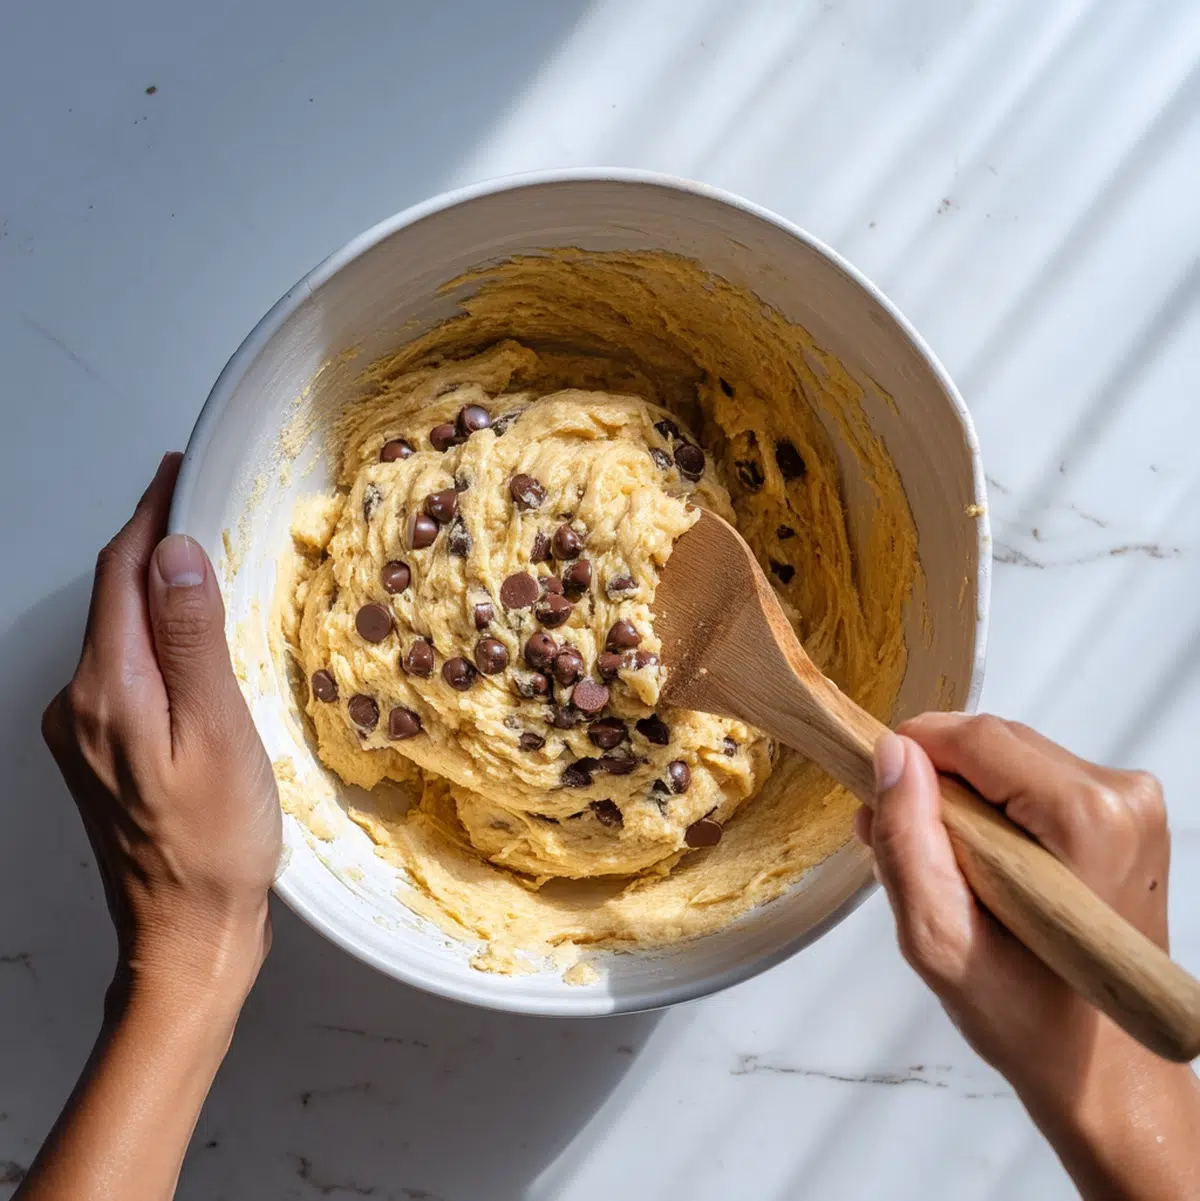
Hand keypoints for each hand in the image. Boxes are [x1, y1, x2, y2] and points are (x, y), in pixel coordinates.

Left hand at [19, 454, 280, 1200]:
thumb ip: (191, 639)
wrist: (185, 934)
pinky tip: (189, 640)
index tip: (179, 472)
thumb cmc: (216, 842)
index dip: (150, 516)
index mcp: (108, 691)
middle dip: (151, 544)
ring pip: (117, 634)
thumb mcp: (217, 733)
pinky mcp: (99, 752)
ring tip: (205, 561)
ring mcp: (82, 730)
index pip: (121, 574)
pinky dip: (153, 637)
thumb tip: (174, 553)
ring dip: (153, 590)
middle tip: (200, 505)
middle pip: (112, 598)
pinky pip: (123, 669)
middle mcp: (78, 703)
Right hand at [857, 713, 1199, 1199]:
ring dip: (965, 800)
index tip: (881, 802)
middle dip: (938, 784)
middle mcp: (1123, 797)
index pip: (974, 736)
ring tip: (953, 869)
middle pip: (993, 742)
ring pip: (1010, 758)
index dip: (912, 756)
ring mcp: (1134, 803)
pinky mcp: (1128, 815)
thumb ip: (908, 840)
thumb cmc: (1028, 1019)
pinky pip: (1035, 780)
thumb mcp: (938, 939)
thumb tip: (892, 754)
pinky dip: (997, 811)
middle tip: (912, 849)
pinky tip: (988, 867)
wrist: (1103, 1068)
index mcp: (1086, 819)